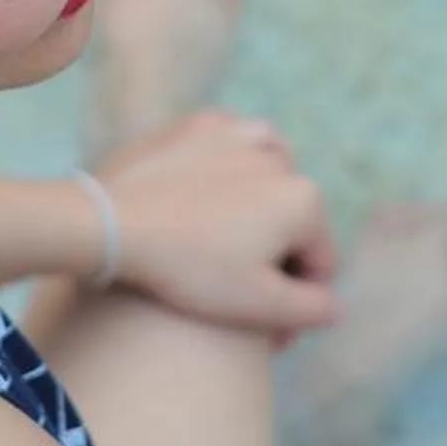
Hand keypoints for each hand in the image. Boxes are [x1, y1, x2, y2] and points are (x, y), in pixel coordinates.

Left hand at [94, 110, 341, 338]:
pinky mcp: (198, 125)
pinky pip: (230, 144)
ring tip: (225, 232)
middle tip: (237, 280)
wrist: (110, 223)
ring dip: (259, 200)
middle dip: (275, 249)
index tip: (265, 320)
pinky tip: (204, 191)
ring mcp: (238, 133)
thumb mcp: (258, 305)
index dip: (297, 295)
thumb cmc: (188, 268)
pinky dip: (227, 164)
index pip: (319, 259)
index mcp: (304, 201)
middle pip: (293, 217)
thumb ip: (313, 309)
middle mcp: (280, 158)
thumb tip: (336, 303)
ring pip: (268, 172)